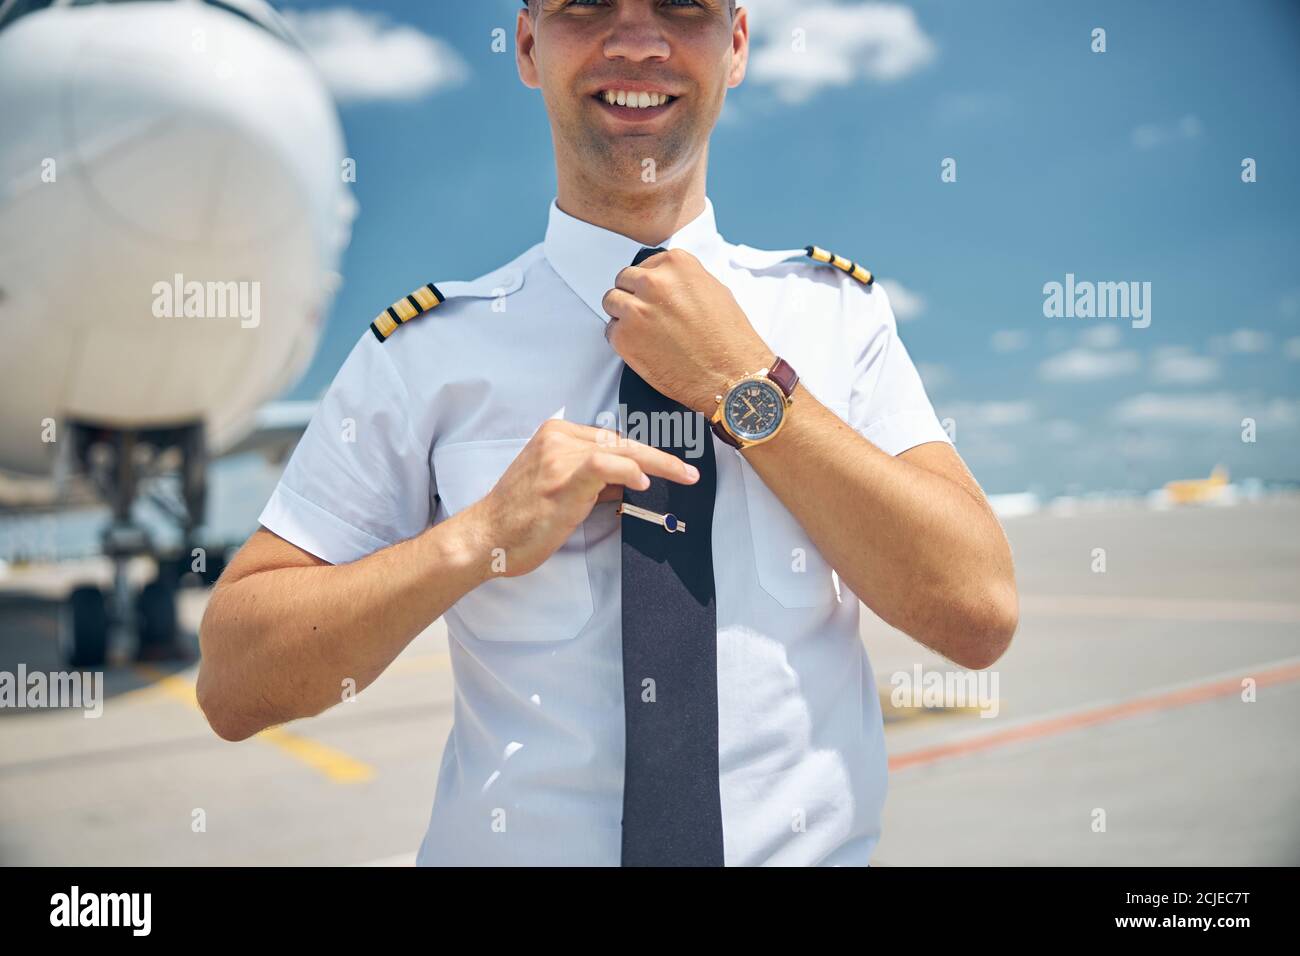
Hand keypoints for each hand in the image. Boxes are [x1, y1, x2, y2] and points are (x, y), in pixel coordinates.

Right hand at [470, 419, 698, 577]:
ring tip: (683, 477)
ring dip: (658, 464)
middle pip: (621, 442)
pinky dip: (628, 470)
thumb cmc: (521, 518)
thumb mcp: (561, 489)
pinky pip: (604, 465)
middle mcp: (558, 439)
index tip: (671, 465)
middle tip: (689, 472)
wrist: (487, 536)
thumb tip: (630, 480)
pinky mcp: (562, 479)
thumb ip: (594, 480)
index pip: (611, 439)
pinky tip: (644, 482)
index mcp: (556, 435)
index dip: (645, 452)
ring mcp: (559, 457)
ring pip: (620, 451)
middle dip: (661, 457)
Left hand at [601, 248, 772, 414]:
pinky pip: (610, 331)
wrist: (731, 375)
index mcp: (676, 265)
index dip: (649, 284)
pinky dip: (623, 339)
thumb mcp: (714, 291)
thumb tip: (668, 283)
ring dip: (623, 314)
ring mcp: (636, 309)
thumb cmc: (728, 338)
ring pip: (611, 302)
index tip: (654, 297)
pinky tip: (644, 348)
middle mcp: (653, 282)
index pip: (645, 265)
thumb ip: (684, 281)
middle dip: (633, 296)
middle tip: (647, 315)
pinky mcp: (624, 337)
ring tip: (643, 331)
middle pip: (624, 280)